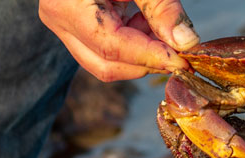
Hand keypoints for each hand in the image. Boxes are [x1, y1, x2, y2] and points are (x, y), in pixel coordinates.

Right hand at [39, 0, 199, 81]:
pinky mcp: (74, 26)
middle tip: (180, 53)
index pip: (112, 46)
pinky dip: (132, 44)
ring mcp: (64, 25)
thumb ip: (161, 7)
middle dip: (146, 63)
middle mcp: (60, 19)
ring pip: (104, 62)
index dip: (151, 57)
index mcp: (68, 4)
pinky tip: (145, 22)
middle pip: (106, 64)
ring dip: (140, 55)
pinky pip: (103, 49)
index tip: (183, 61)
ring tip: (162, 30)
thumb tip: (185, 42)